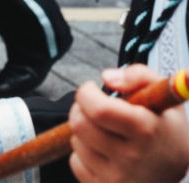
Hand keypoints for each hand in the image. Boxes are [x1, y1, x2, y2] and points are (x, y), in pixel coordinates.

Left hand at [68, 65, 188, 182]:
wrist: (173, 176)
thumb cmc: (166, 132)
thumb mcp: (165, 99)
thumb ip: (139, 76)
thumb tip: (107, 77)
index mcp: (147, 130)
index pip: (98, 109)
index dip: (86, 93)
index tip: (91, 90)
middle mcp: (132, 157)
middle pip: (79, 124)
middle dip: (79, 109)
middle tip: (91, 107)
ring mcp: (117, 177)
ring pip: (76, 141)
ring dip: (83, 131)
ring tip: (104, 131)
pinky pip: (76, 163)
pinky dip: (83, 153)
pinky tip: (103, 152)